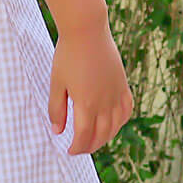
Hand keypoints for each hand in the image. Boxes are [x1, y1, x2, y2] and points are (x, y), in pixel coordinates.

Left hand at [49, 24, 133, 154]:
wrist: (87, 31)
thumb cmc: (67, 55)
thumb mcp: (56, 83)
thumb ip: (57, 109)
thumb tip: (58, 131)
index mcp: (86, 104)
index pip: (84, 137)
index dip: (77, 148)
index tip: (69, 151)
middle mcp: (105, 103)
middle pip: (101, 135)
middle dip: (90, 146)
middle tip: (79, 148)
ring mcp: (117, 94)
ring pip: (115, 126)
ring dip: (105, 137)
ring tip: (93, 139)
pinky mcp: (123, 85)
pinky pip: (126, 110)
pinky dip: (120, 122)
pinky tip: (112, 123)